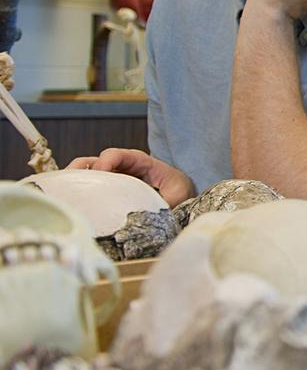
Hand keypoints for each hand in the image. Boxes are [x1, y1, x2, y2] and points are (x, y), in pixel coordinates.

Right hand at [66, 149, 195, 205]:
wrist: (181, 194)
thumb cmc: (178, 190)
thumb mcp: (177, 194)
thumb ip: (166, 201)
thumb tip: (150, 214)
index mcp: (139, 162)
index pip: (117, 155)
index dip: (105, 162)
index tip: (99, 174)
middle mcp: (121, 166)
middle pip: (93, 162)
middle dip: (79, 171)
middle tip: (70, 186)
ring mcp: (111, 177)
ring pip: (85, 173)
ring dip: (72, 181)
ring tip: (62, 194)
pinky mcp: (105, 189)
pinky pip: (86, 186)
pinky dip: (75, 191)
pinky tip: (67, 203)